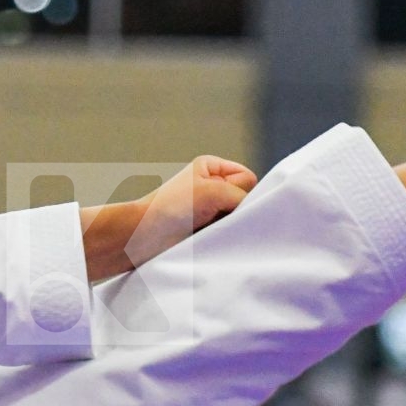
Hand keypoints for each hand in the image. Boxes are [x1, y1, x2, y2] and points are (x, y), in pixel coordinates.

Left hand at [126, 155, 257, 268]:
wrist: (143, 237)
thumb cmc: (171, 208)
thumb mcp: (213, 191)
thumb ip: (243, 196)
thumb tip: (261, 214)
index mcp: (211, 167)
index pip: (248, 178)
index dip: (239, 191)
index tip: (218, 200)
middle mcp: (212, 185)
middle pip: (246, 198)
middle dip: (235, 210)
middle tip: (212, 217)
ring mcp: (209, 209)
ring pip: (238, 217)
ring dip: (228, 225)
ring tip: (207, 228)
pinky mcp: (206, 229)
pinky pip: (228, 232)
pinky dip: (222, 236)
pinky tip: (208, 239)